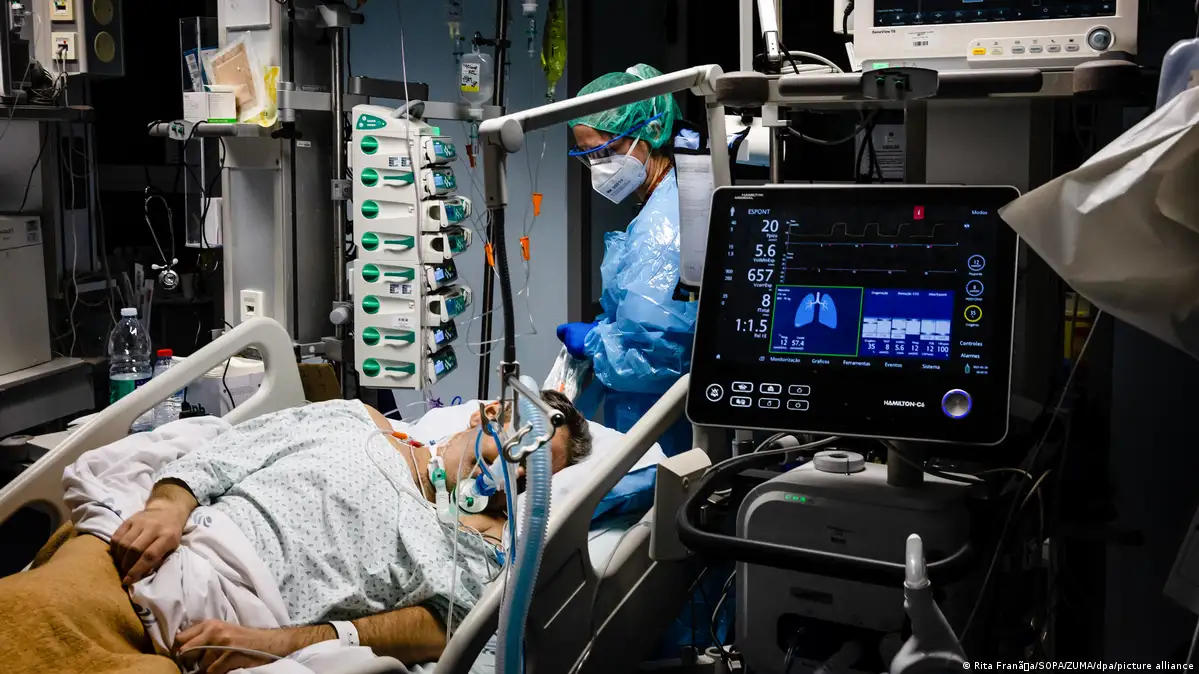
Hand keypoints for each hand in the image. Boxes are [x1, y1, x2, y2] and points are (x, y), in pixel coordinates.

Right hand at [109, 501, 188, 584]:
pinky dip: (115, 548)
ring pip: (124, 543)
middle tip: (125, 572)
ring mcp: (140, 522)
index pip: (150, 555)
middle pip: (134, 549)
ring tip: (122, 564)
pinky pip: (117, 536)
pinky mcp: (129, 519)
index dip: (137, 570)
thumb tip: (141, 575)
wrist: (168, 510)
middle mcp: (154, 528)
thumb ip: (159, 560)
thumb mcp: (172, 547)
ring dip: (120, 558)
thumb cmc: (170, 533)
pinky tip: (118, 554)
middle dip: (127, 565)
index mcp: (168, 536)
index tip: (128, 581)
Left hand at [175, 619, 330, 673]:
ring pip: (199, 665)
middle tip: (195, 666)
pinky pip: (211, 672)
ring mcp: (222, 643)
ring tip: (219, 665)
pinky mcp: (229, 656)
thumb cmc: (245, 641)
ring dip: (205, 670)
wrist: (271, 644)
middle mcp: (213, 631)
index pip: (180, 637)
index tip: (182, 658)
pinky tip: (226, 668)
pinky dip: (216, 673)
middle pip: (185, 650)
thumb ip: (203, 636)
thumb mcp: (223, 631)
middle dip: (188, 661)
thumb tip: (180, 650)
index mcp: (210, 623)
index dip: (178, 649)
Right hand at [556, 321, 598, 359]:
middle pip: (572, 331)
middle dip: (574, 338)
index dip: (561, 336)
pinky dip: (591, 339)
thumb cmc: (581, 346)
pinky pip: (591, 334)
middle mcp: (577, 324)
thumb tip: (573, 347)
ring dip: (583, 339)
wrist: (599, 341)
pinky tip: (594, 346)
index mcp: (568, 328)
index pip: (560, 329)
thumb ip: (570, 347)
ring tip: (586, 348)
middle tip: (576, 348)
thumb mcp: (571, 350)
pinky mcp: (598, 328)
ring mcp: (588, 325)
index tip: (565, 343)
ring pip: (582, 332)